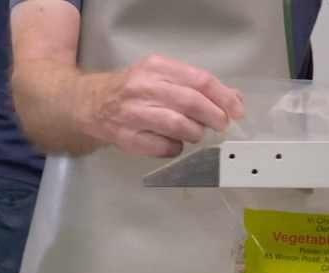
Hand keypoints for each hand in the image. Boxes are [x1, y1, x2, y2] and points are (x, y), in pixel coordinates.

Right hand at [78, 54, 244, 156]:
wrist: (90, 104)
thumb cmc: (133, 91)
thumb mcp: (161, 76)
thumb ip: (195, 85)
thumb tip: (233, 99)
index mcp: (157, 68)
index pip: (199, 80)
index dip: (223, 97)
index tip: (237, 110)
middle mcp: (144, 88)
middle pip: (191, 102)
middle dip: (213, 116)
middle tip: (221, 125)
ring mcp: (134, 114)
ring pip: (178, 126)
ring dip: (195, 133)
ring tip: (196, 134)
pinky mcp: (127, 138)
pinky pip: (163, 147)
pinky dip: (176, 148)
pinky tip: (174, 143)